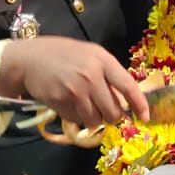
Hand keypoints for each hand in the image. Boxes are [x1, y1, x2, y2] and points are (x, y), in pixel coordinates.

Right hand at [0, 37, 148, 128]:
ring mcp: (75, 91)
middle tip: (107, 112)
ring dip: (94, 118)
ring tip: (86, 105)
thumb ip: (107, 73)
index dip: (139, 104)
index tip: (145, 116)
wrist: (29, 59)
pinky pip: (77, 119)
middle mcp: (91, 76)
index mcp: (102, 60)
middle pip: (113, 111)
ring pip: (96, 120)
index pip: (127, 86)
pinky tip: (70, 103)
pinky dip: (77, 116)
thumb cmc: (63, 54)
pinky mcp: (60, 103)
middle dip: (113, 116)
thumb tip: (125, 99)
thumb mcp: (90, 55)